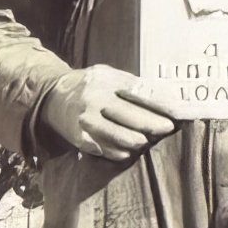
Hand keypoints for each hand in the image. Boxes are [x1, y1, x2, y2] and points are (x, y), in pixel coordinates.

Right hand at [41, 64, 178, 159]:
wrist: (50, 96)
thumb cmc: (88, 85)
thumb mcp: (107, 75)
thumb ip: (133, 84)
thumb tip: (167, 97)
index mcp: (105, 79)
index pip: (141, 92)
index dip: (162, 105)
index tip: (178, 114)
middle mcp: (95, 98)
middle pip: (135, 117)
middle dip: (157, 126)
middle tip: (168, 129)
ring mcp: (87, 120)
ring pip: (126, 138)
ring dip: (141, 141)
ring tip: (146, 138)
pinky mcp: (81, 138)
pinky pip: (110, 151)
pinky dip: (123, 152)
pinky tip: (128, 148)